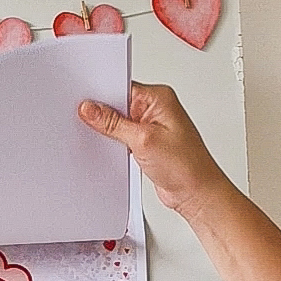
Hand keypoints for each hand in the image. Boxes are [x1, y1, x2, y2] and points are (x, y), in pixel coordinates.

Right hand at [79, 81, 229, 219]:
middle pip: (118, 104)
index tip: (84, 107)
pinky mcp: (146, 142)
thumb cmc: (186, 166)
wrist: (195, 193)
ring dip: (110, 133)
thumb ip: (114, 124)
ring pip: (119, 123)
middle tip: (95, 127)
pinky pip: (123, 137)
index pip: (121, 87)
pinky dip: (116, 144)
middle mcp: (156, 108)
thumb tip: (91, 109)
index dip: (101, 96)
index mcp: (159, 97)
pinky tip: (115, 152)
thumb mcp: (143, 140)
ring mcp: (151, 126)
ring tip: (113, 144)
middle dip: (104, 116)